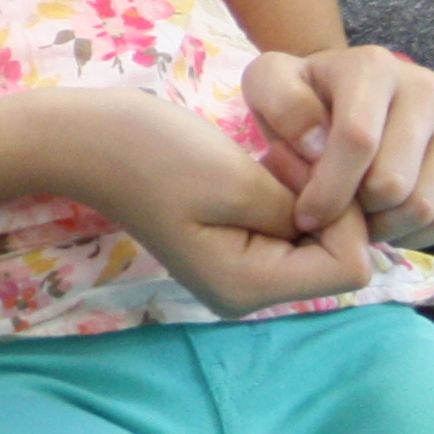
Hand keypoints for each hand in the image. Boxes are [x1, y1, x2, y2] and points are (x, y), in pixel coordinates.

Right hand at [45, 86, 377, 318]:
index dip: (344, 213)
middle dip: (327, 202)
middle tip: (285, 155)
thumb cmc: (153, 153)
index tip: (305, 166)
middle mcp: (250, 293)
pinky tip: (261, 164)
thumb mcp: (236, 180)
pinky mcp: (234, 247)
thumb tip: (349, 223)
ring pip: (316, 240)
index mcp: (248, 288)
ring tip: (269, 155)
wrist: (84, 139)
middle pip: (335, 257)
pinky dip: (288, 194)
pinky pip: (290, 229)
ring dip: (307, 193)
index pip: (348, 266)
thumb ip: (302, 208)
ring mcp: (241, 272)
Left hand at [242, 44, 433, 246]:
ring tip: (357, 222)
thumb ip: (282, 105)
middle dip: (356, 213)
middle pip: (395, 182)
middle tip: (333, 219)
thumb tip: (317, 145)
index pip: (358, 140)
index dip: (329, 190)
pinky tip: (390, 225)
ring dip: (386, 228)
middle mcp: (425, 87)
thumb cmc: (303, 96)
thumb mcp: (269, 85)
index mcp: (373, 66)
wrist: (342, 92)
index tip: (305, 216)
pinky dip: (421, 235)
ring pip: (427, 205)